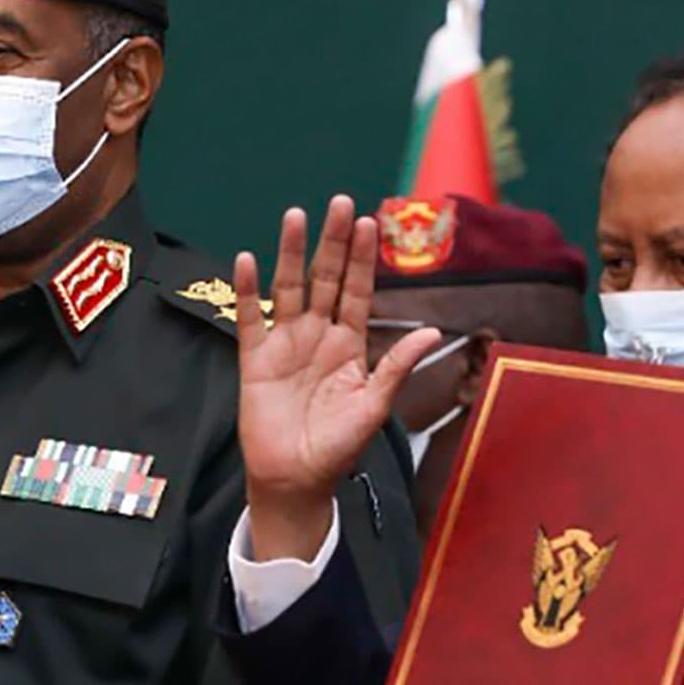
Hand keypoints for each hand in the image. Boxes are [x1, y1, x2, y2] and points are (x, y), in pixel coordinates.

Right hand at [236, 196, 441, 559]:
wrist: (295, 481)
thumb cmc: (337, 448)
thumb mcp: (374, 407)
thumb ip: (397, 367)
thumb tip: (435, 332)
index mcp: (350, 345)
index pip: (357, 291)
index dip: (362, 259)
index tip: (369, 222)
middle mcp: (318, 336)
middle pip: (326, 279)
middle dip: (333, 242)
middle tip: (340, 203)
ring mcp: (285, 344)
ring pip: (289, 288)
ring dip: (293, 253)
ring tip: (296, 216)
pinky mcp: (255, 360)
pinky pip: (251, 318)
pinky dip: (248, 290)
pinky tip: (248, 260)